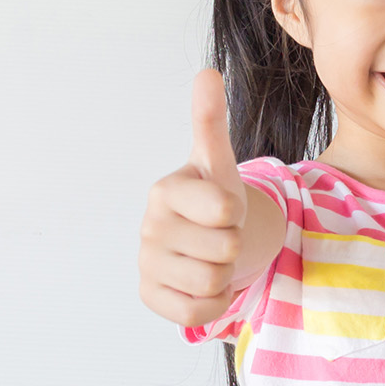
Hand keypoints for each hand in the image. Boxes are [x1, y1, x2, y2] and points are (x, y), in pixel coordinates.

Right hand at [138, 68, 250, 327]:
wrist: (203, 238)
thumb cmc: (212, 198)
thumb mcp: (218, 161)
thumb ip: (211, 120)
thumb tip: (207, 72)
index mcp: (165, 191)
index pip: (226, 210)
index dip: (237, 213)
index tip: (223, 207)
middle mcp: (149, 227)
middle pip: (224, 251)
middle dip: (232, 246)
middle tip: (219, 234)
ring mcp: (147, 263)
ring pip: (213, 282)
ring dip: (224, 274)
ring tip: (211, 255)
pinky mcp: (149, 296)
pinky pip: (196, 313)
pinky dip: (211, 302)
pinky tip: (203, 282)